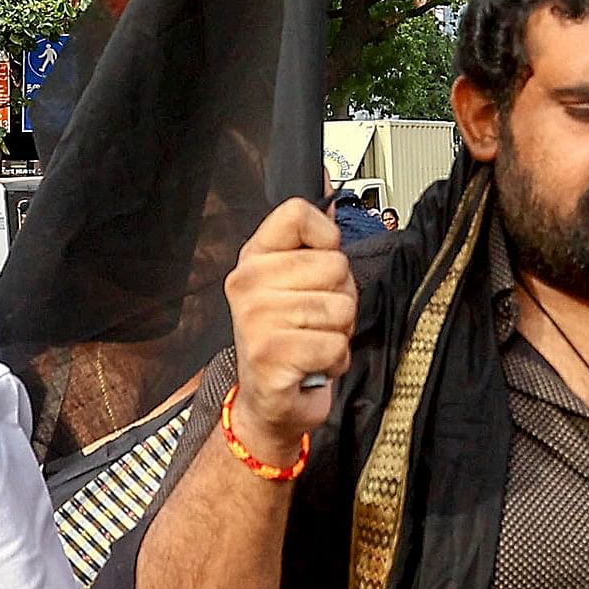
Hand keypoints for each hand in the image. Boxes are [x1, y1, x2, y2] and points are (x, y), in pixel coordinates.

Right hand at [222, 199, 356, 460]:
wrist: (270, 402)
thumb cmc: (291, 339)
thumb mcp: (301, 282)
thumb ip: (315, 239)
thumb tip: (329, 186)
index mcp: (254, 257)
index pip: (297, 213)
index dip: (327, 239)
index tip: (319, 267)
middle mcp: (247, 282)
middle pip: (334, 265)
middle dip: (341, 298)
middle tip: (317, 321)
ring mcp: (254, 318)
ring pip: (340, 308)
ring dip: (339, 333)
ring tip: (313, 343)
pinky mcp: (269, 355)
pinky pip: (334, 344)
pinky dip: (335, 361)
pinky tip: (312, 366)